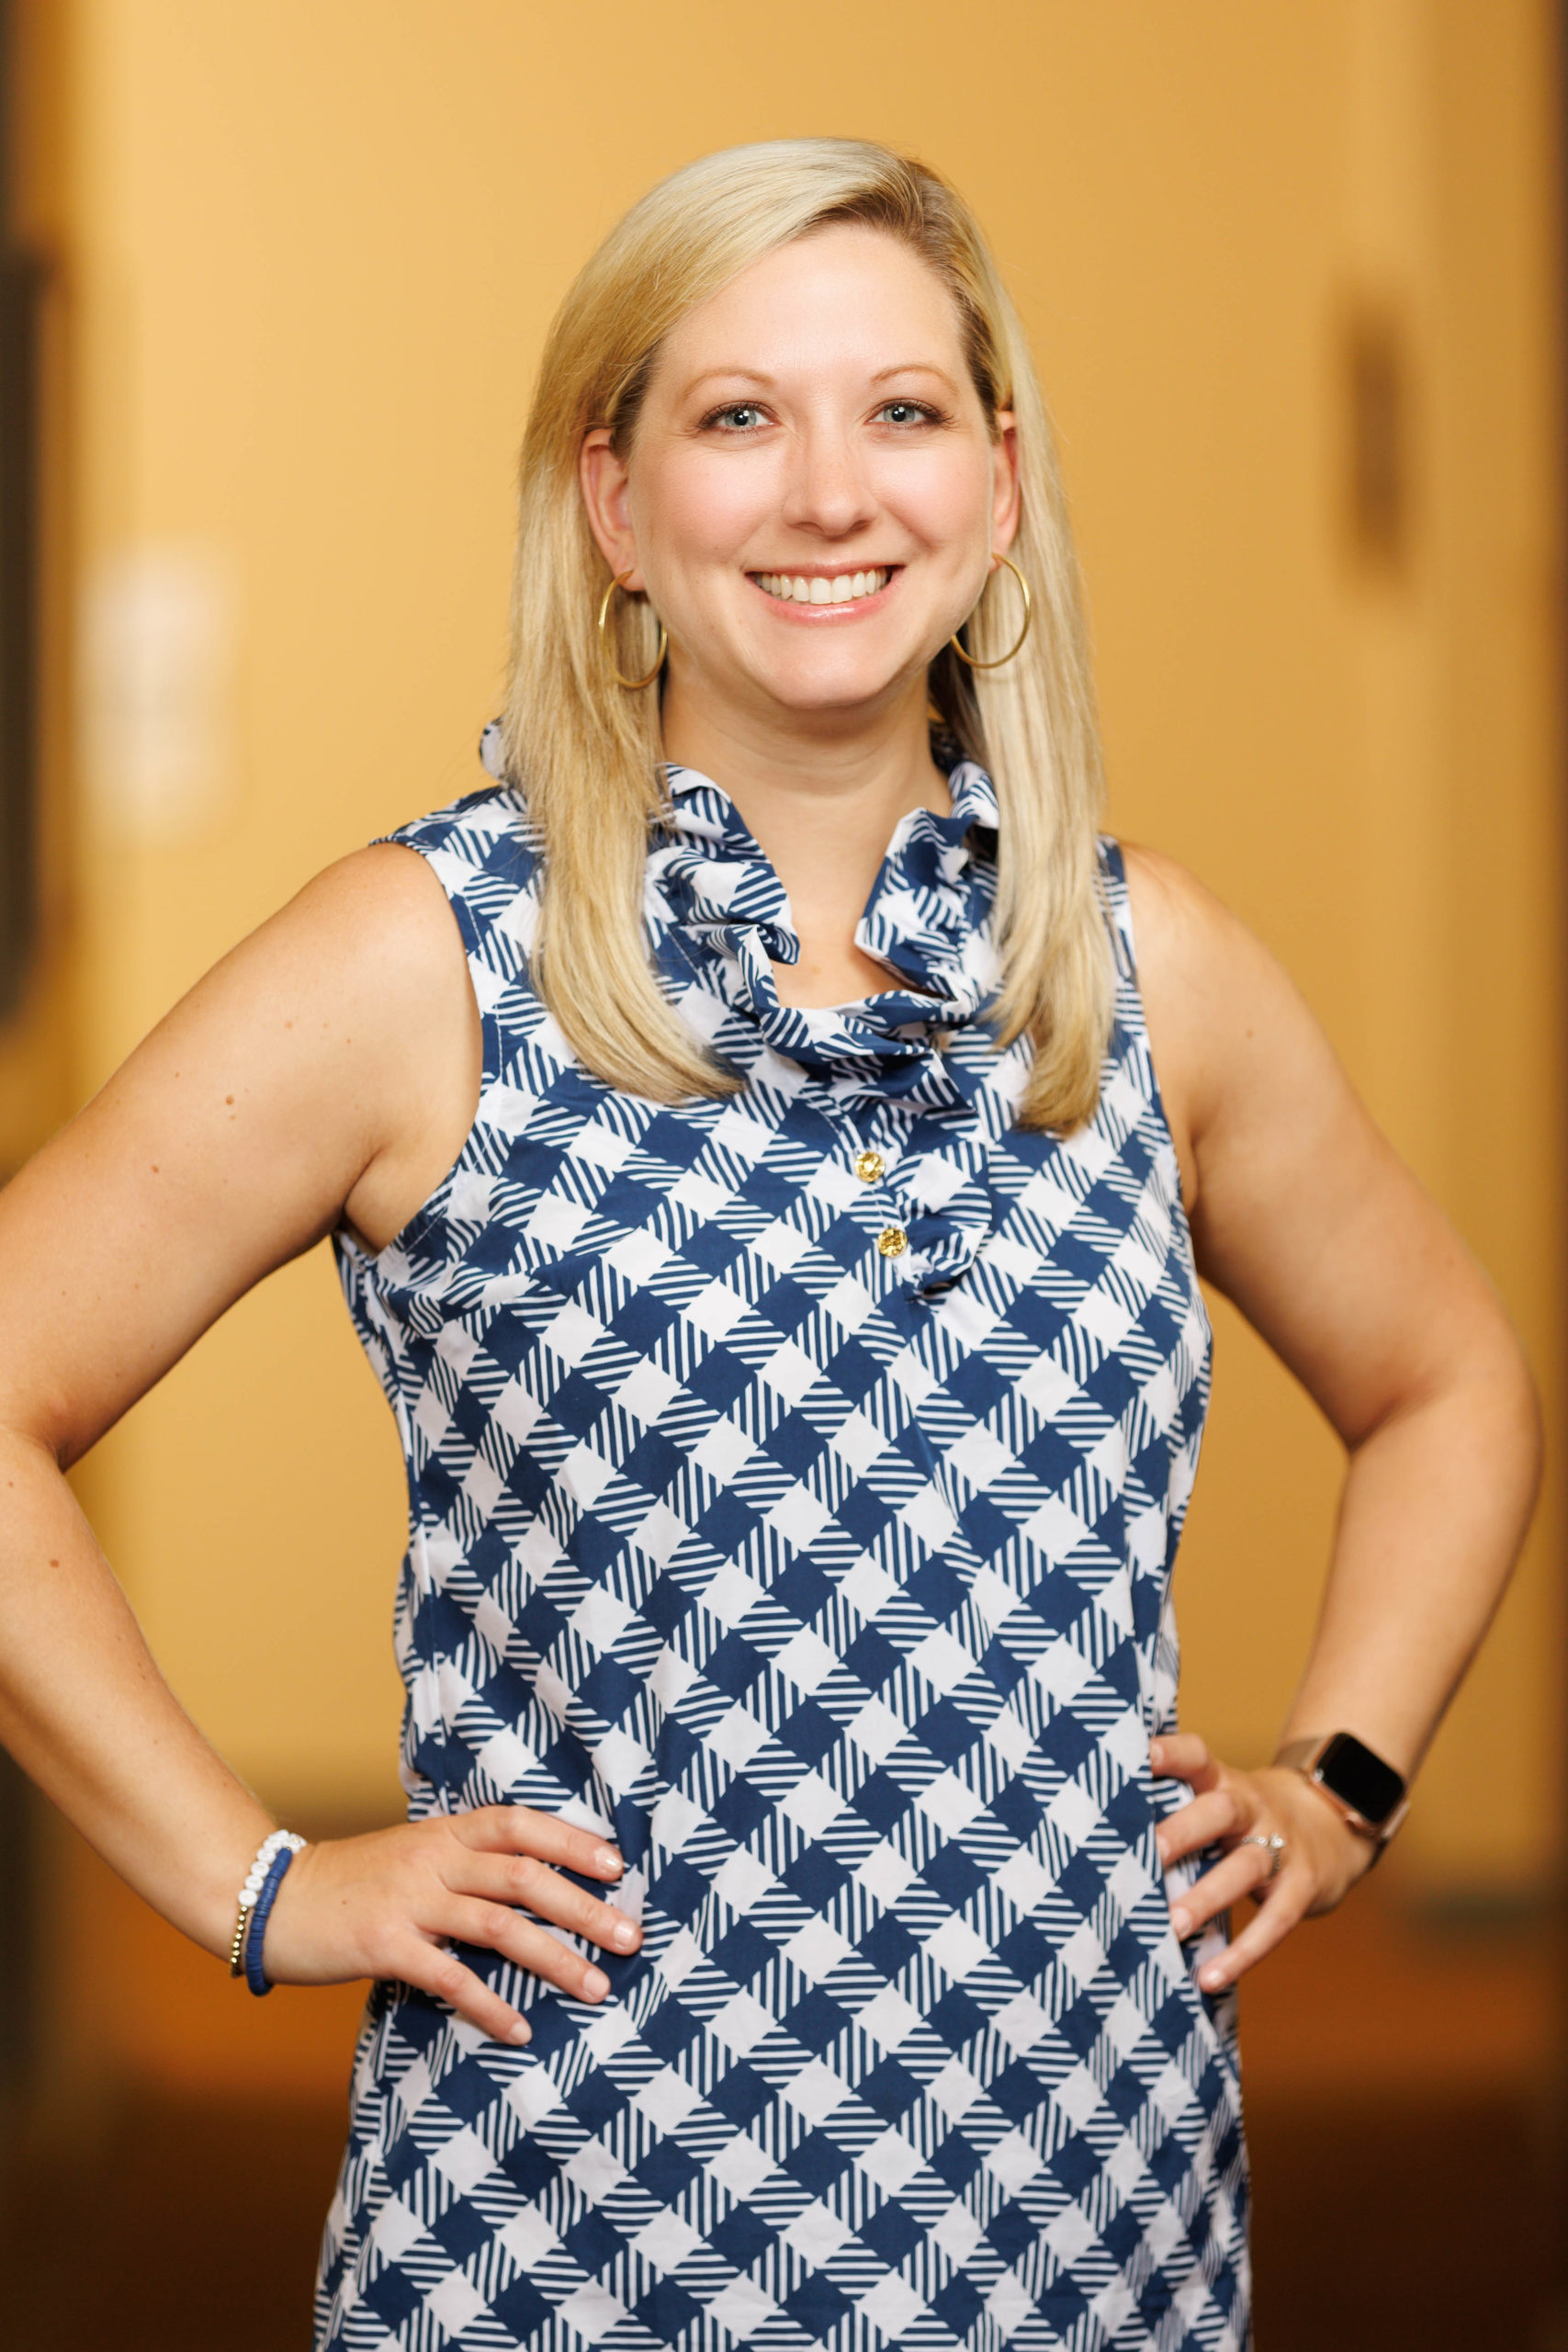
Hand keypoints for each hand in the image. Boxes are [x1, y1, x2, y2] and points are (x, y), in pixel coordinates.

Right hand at [260, 1807, 641, 2042]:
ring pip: (498, 1926)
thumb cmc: (354, 1882)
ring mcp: (408, 1901)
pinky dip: (489, 2005)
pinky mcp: (384, 1945)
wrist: (273, 1898)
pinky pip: (448, 1977)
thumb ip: (464, 1862)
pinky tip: (520, 2030)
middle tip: (631, 1937)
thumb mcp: (413, 1855)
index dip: (571, 1841)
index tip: (618, 1867)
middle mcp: (433, 1860)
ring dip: (555, 1959)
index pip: (520, 1824)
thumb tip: (533, 1880)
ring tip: (597, 1988)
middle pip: (524, 1876)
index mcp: (445, 1832)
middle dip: (584, 1907)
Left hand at [1151, 1732, 1376, 1993]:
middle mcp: (1252, 1806)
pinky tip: (1209, 1979)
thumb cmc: (1243, 1818)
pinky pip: (1276, 1921)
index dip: (1170, 1753)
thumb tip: (1092, 1828)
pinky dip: (1242, 1953)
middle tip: (1147, 1855)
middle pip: (1219, 1810)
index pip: (1196, 1756)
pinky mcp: (1303, 1886)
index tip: (1137, 1755)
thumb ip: (1170, 1806)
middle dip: (1182, 1831)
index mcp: (1221, 1780)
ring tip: (1171, 1926)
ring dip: (1207, 1897)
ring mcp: (1282, 1845)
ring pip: (1245, 1867)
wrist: (1330, 1824)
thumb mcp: (1216, 1797)